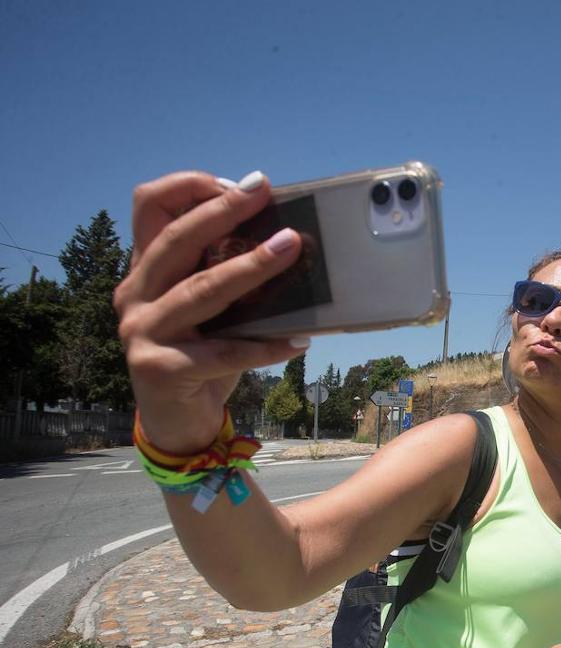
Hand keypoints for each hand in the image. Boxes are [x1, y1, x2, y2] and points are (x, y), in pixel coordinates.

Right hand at [114, 171, 308, 453]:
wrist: (178, 421)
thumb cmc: (202, 355)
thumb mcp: (209, 308)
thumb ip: (223, 273)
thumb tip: (284, 237)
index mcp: (144, 270)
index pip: (149, 207)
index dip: (188, 187)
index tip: (239, 185)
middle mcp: (134, 295)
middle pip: (175, 240)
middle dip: (221, 211)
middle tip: (263, 193)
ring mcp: (141, 332)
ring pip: (201, 290)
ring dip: (249, 267)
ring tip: (290, 248)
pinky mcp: (160, 369)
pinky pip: (222, 352)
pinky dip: (263, 346)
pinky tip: (298, 341)